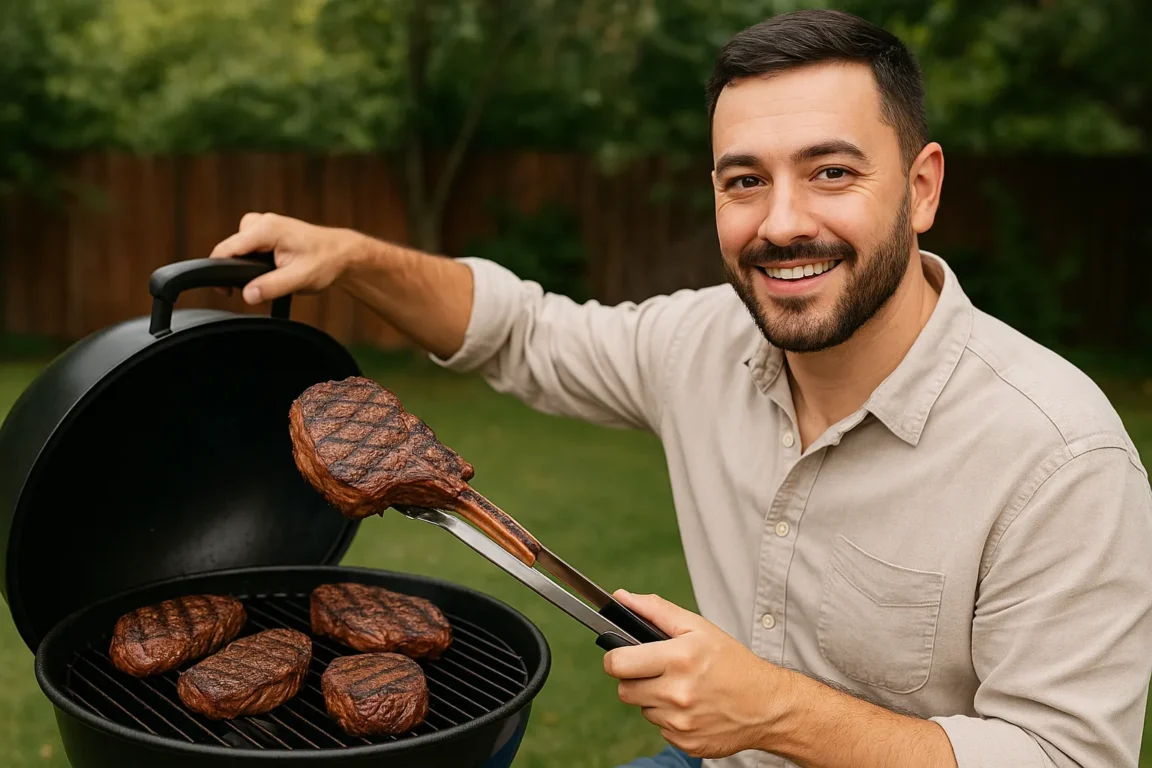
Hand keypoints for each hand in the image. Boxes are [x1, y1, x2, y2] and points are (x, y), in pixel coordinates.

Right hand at [209, 212, 364, 303]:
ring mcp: (265, 225)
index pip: (227, 248)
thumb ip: (271, 287)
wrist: (343, 254)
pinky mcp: (269, 231)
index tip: (224, 290)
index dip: (218, 270)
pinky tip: (272, 269)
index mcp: (266, 229)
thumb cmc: (326, 261)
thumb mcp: (299, 279)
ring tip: (270, 276)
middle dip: (236, 269)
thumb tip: (248, 295)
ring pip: (240, 248)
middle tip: (254, 288)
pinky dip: (255, 260)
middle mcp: (262, 222)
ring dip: (247, 265)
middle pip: (231, 248)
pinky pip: (250, 246)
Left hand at [602, 590, 792, 758]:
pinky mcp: (686, 743)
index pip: (618, 663)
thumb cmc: (732, 662)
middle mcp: (677, 693)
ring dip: (654, 699)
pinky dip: (669, 718)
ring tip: (681, 688)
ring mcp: (681, 722)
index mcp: (678, 659)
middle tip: (657, 671)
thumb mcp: (697, 627)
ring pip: (643, 709)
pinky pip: (660, 728)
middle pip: (624, 690)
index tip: (622, 656)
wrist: (766, 706)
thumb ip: (655, 610)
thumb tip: (621, 598)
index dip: (615, 658)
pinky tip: (691, 707)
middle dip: (635, 679)